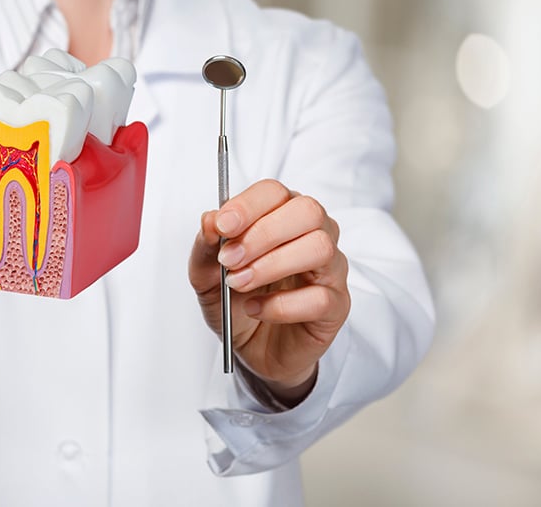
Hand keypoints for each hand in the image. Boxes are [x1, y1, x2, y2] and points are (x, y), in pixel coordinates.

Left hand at [188, 179, 349, 405]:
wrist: (250, 348)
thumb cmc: (234, 301)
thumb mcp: (205, 274)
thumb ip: (205, 245)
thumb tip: (210, 220)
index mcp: (281, 215)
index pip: (275, 192)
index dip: (248, 206)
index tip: (222, 226)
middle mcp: (312, 234)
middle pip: (307, 211)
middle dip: (262, 234)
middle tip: (230, 260)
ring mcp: (330, 269)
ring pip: (320, 248)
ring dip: (271, 266)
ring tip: (240, 284)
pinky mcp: (335, 305)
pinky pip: (320, 297)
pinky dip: (280, 305)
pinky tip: (257, 309)